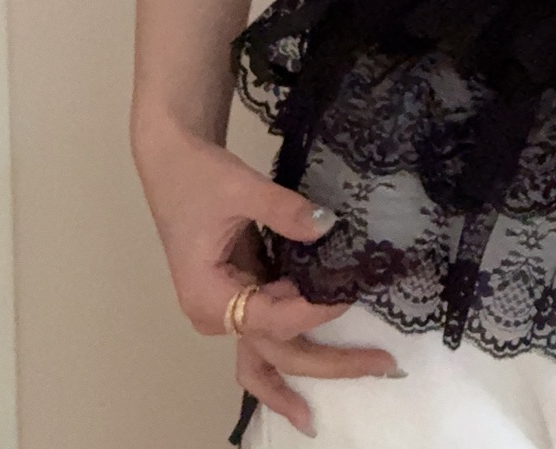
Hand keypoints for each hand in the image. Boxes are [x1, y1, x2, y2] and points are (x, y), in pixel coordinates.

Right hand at [133, 119, 400, 434]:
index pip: (273, 317)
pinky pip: (266, 335)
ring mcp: (227, 309)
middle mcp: (216, 315)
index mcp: (208, 298)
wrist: (172, 160)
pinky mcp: (239, 295)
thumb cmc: (198, 176)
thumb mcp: (241, 188)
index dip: (315, 310)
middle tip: (383, 366)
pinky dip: (292, 352)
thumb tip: (328, 226)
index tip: (352, 293)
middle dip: (329, 364)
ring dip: (306, 376)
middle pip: (276, 352)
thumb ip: (285, 211)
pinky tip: (318, 370)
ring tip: (347, 395)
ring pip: (269, 355)